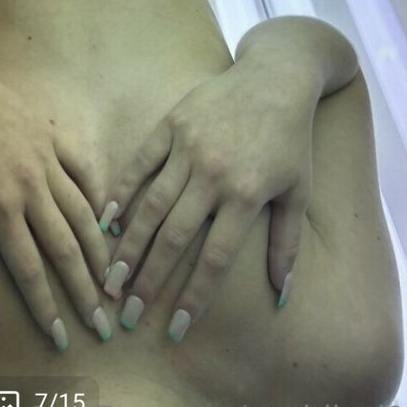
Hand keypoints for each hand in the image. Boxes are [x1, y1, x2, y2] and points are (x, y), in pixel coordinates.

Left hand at [0, 49, 111, 346]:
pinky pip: (84, 171)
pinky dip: (99, 197)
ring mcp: (46, 157)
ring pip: (83, 212)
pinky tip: (108, 221)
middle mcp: (31, 184)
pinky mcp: (52, 136)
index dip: (47, 308)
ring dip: (101, 250)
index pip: (30, 269)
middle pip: (67, 247)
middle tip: (105, 324)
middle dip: (86, 290)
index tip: (62, 339)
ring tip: (115, 280)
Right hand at [100, 58, 316, 337]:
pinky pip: (140, 163)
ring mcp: (187, 146)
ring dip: (128, 245)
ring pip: (150, 204)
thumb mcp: (298, 192)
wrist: (274, 78)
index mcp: (245, 194)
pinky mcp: (171, 124)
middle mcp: (212, 173)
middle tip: (125, 312)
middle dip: (148, 279)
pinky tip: (108, 221)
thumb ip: (286, 244)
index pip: (214, 259)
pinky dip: (122, 192)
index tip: (175, 329)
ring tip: (110, 277)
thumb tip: (281, 296)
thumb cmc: (290, 140)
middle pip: (173, 237)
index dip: (193, 297)